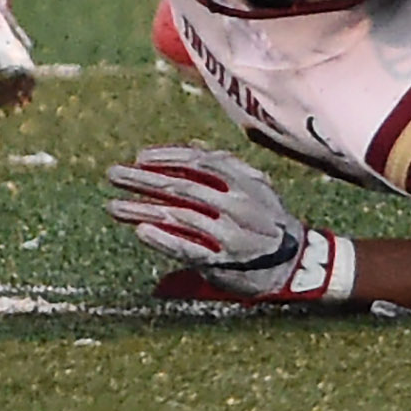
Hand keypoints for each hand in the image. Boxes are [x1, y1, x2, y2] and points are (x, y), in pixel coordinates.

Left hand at [106, 146, 356, 303]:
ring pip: (177, 217)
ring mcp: (229, 232)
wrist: (298, 261)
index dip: (166, 157)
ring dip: (141, 210)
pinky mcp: (224, 261)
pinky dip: (164, 239)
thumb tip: (190, 149)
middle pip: (180, 187)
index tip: (139, 157)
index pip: (197, 160)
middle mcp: (234, 202)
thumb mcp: (254, 183)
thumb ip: (224, 166)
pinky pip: (188, 247)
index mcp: (241, 178)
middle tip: (112, 174)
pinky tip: (142, 232)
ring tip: (113, 207)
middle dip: (142, 180)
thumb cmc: (267, 216)